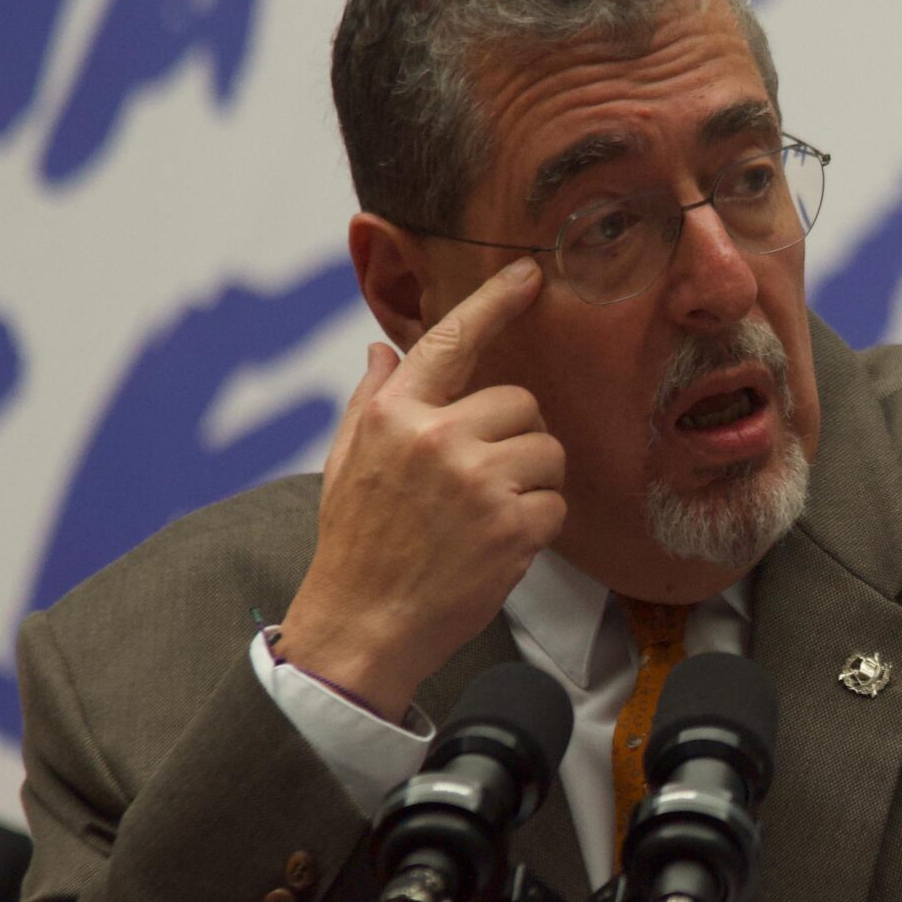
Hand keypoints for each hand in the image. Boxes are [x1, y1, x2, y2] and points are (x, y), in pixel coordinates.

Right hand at [276, 260, 561, 718]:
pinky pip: (555, 504)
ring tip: (486, 515)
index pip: (452, 340)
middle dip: (515, 437)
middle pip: (521, 402)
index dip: (496, 302)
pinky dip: (537, 526)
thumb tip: (382, 350)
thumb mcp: (346, 463)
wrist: (363, 627)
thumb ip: (372, 401)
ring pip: (547, 451)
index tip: (528, 274)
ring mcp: (478, 482)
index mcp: (395, 416)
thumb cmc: (356, 544)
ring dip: (531, 482)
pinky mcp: (511, 526)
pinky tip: (497, 546)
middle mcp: (437, 438)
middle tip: (484, 479)